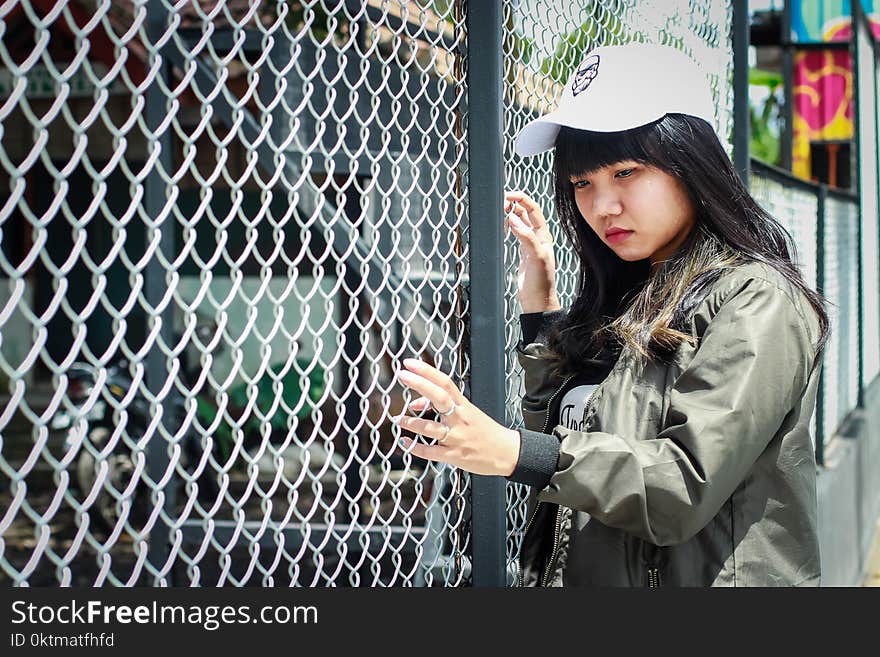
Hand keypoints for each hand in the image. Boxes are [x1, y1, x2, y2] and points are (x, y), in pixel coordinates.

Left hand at [389, 358, 520, 476]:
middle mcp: (460, 418)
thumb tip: (415, 404)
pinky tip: (404, 443)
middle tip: (402, 375)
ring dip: (411, 422)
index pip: (445, 382)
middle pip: (439, 397)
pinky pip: (431, 452)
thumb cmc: (485, 431)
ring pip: (431, 428)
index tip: (410, 363)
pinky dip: (415, 448)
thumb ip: (441, 406)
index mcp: (464, 405)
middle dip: (420, 384)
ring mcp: (457, 437)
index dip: (427, 371)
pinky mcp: (455, 456)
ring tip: (397, 418)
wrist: (507, 453)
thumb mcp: (467, 413)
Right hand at [505, 191, 560, 312]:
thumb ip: (526, 237)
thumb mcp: (536, 257)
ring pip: (519, 221)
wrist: (538, 302)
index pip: (533, 210)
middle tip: (500, 201)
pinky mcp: (522, 252)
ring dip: (510, 212)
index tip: (507, 195)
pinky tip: (502, 223)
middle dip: (514, 203)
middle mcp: (538, 237)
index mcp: (544, 235)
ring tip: (499, 208)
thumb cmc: (542, 283)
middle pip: (525, 212)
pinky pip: (515, 233)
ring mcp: (529, 244)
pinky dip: (508, 225)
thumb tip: (513, 218)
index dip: (521, 199)